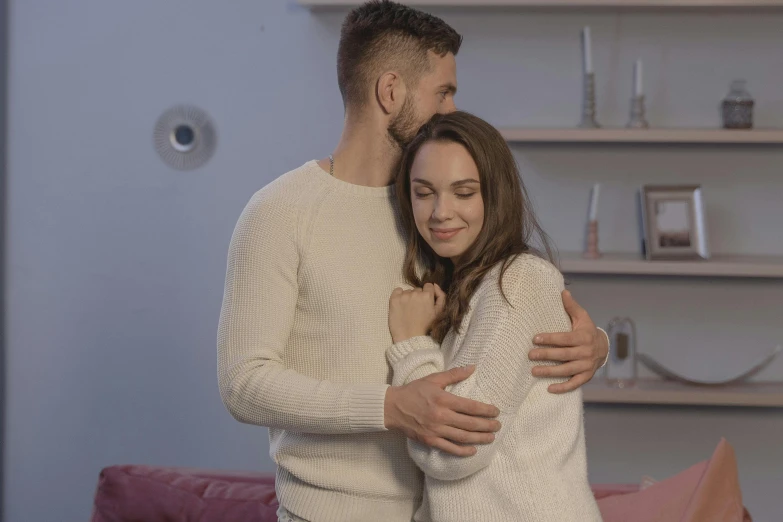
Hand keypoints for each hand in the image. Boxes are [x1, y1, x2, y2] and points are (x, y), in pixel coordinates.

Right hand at [384, 366, 500, 456]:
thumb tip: (473, 367)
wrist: (392, 407)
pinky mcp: (430, 440)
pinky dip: (462, 451)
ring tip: (491, 438)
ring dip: (479, 438)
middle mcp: (441, 416)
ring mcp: (435, 430)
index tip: (496, 411)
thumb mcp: (433, 379)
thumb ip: (454, 374)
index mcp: (443, 399)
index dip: (486, 410)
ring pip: (462, 437)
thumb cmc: (413, 391)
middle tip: (498, 426)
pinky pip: (449, 448)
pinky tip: (472, 450)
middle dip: (487, 425)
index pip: (470, 406)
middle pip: (469, 423)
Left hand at [388, 283, 445, 343]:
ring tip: (408, 310)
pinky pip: (397, 291)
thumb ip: (441, 296)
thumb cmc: (426, 328)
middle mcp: (415, 293)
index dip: (428, 294)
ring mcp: (404, 296)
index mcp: (427, 296)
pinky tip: (401, 305)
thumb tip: (434, 285)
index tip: (425, 303)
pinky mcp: (394, 299)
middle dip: (418, 297)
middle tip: (416, 309)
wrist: (410, 338)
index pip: (428, 286)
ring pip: (408, 291)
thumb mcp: (439, 313)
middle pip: (418, 290)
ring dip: (409, 298)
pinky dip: (399, 295)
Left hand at [528, 290, 608, 393]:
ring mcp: (586, 366)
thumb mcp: (582, 317)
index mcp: (583, 337)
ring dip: (549, 371)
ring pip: (566, 370)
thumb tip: (563, 291)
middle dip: (546, 355)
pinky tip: (549, 388)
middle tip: (530, 355)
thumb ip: (571, 306)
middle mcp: (586, 352)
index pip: (564, 338)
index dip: (550, 339)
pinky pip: (574, 383)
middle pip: (563, 355)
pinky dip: (563, 387)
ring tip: (534, 371)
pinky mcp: (586, 376)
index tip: (535, 338)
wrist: (604, 347)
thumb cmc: (587, 331)